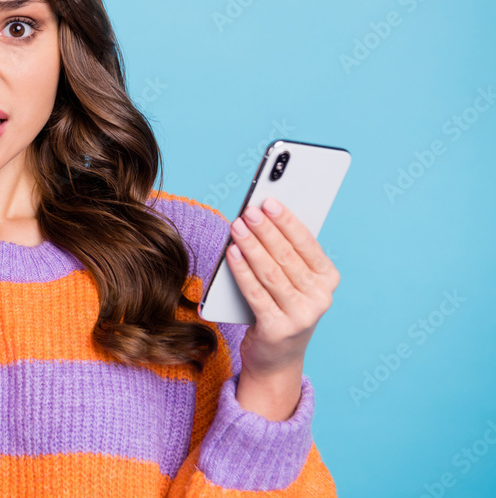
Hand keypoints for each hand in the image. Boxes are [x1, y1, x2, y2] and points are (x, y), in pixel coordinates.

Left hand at [224, 197, 339, 418]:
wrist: (276, 358)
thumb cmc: (281, 306)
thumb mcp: (291, 281)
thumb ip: (284, 254)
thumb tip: (263, 217)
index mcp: (327, 279)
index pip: (307, 244)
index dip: (287, 221)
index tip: (269, 201)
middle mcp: (320, 298)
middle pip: (287, 257)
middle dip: (266, 230)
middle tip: (248, 211)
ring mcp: (301, 316)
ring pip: (271, 273)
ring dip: (251, 247)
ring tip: (236, 226)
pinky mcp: (278, 329)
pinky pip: (256, 293)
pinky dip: (242, 271)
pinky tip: (231, 253)